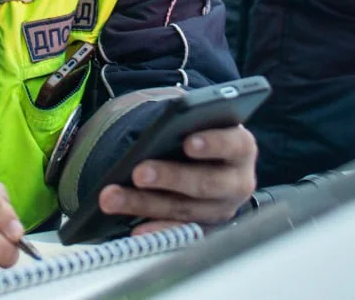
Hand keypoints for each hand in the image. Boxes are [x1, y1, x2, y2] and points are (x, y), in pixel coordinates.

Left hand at [97, 125, 257, 233]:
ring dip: (145, 204)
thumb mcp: (199, 122)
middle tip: (138, 172)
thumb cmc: (199, 131)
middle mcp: (238, 181)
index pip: (234, 144)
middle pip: (206, 182)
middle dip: (170, 177)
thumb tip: (154, 133)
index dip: (213, 143)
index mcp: (241, 146)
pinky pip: (180, 233)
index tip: (187, 142)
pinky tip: (134, 229)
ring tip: (113, 197)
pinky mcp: (205, 229)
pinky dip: (157, 230)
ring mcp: (222, 209)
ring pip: (184, 209)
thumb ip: (185, 125)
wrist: (206, 156)